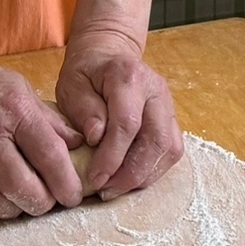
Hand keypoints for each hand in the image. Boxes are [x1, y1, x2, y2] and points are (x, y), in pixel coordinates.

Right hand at [0, 40, 85, 218]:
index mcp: (15, 112)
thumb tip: (78, 144)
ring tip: (20, 203)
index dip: (67, 183)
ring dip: (12, 210)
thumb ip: (49, 120)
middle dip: (41, 204)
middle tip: (47, 203)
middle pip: (21, 187)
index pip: (50, 156)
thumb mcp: (20, 89)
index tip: (74, 196)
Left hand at [55, 22, 185, 198]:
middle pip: (156, 139)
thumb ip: (83, 109)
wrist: (109, 56)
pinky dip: (153, 170)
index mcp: (129, 77)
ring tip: (116, 187)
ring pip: (169, 148)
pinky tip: (130, 178)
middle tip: (106, 190)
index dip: (112, 156)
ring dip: (144, 175)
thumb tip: (96, 138)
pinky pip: (171, 151)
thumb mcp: (72, 85)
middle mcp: (157, 90)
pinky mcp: (172, 119)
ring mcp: (168, 104)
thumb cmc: (87, 73)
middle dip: (131, 173)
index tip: (94, 179)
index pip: (127, 123)